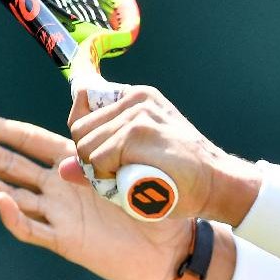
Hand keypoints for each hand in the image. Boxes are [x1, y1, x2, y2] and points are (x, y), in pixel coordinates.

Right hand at [0, 117, 190, 279]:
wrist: (172, 245)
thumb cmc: (157, 200)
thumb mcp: (135, 164)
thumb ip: (110, 144)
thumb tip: (91, 114)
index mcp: (77, 163)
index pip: (32, 141)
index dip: (3, 131)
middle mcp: (61, 187)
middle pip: (12, 166)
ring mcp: (60, 214)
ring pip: (13, 196)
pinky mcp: (66, 240)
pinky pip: (34, 229)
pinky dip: (16, 217)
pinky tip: (1, 202)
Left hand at [67, 84, 260, 223]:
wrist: (216, 182)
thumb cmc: (180, 175)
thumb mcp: (139, 157)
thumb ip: (102, 155)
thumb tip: (62, 168)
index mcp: (137, 97)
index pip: (84, 99)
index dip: (82, 128)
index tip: (97, 153)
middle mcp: (135, 99)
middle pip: (79, 128)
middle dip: (90, 157)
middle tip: (119, 172)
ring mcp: (136, 114)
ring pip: (85, 146)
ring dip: (99, 170)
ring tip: (129, 176)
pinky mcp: (136, 132)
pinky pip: (98, 159)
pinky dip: (108, 177)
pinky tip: (132, 179)